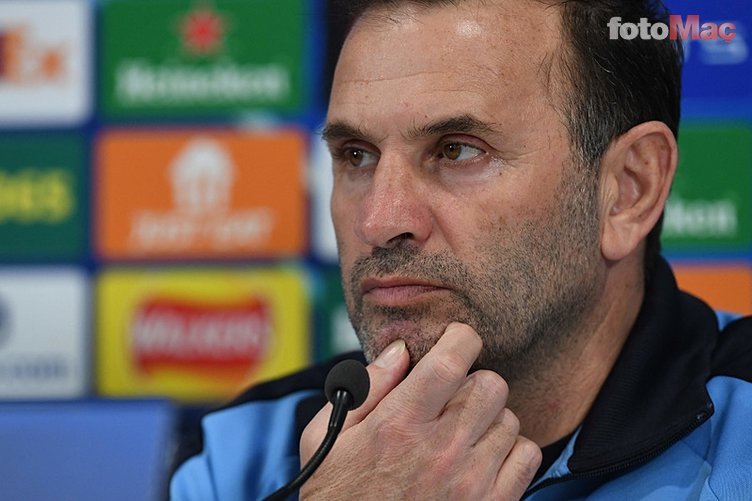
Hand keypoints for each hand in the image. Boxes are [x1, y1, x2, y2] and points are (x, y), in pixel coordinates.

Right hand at [299, 323, 541, 499]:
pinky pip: (527, 454)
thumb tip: (400, 350)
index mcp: (400, 424)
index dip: (460, 337)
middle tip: (450, 397)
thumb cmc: (339, 494)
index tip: (455, 339)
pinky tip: (480, 457)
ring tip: (460, 434)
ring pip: (509, 417)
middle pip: (491, 383)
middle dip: (472, 381)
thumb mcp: (329, 437)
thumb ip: (367, 387)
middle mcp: (442, 450)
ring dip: (488, 418)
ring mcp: (472, 481)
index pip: (451, 360)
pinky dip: (509, 450)